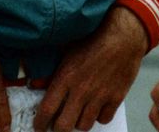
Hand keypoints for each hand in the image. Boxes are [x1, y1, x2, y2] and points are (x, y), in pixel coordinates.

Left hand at [34, 7, 147, 131]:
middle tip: (58, 124)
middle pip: (64, 126)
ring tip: (78, 113)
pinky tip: (96, 107)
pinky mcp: (115, 98)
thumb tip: (34, 83)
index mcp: (65, 78)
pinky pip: (103, 119)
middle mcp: (81, 91)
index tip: (39, 126)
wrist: (124, 36)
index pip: (47, 110)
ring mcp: (99, 96)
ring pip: (84, 125)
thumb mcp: (67, 50)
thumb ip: (50, 70)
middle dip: (58, 128)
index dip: (40, 123)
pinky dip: (98, 116)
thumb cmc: (93, 38)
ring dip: (79, 121)